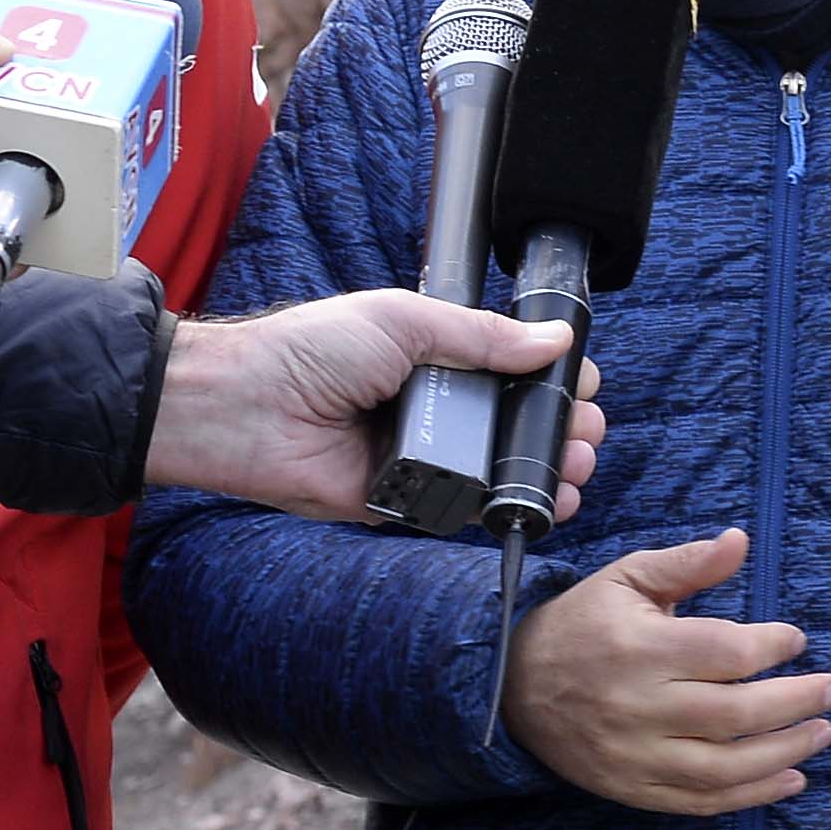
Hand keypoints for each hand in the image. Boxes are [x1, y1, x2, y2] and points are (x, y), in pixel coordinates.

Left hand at [145, 291, 595, 518]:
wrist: (245, 407)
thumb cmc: (310, 350)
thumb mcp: (404, 320)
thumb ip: (481, 334)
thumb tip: (556, 338)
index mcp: (437, 357)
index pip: (513, 367)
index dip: (554, 377)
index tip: (583, 386)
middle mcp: (436, 407)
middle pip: (518, 422)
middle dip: (563, 428)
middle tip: (585, 433)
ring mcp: (424, 456)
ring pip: (501, 469)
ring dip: (547, 469)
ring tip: (575, 468)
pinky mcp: (406, 502)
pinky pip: (464, 509)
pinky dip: (506, 509)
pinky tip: (544, 503)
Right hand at [501, 525, 830, 815]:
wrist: (511, 686)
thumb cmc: (582, 623)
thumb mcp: (626, 578)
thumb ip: (687, 564)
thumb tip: (741, 540)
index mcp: (639, 648)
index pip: (724, 654)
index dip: (772, 646)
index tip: (797, 639)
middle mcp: (637, 707)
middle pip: (733, 715)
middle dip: (795, 703)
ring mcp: (634, 755)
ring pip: (722, 768)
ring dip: (784, 754)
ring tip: (822, 733)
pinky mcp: (632, 788)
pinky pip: (699, 803)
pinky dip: (750, 797)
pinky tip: (790, 780)